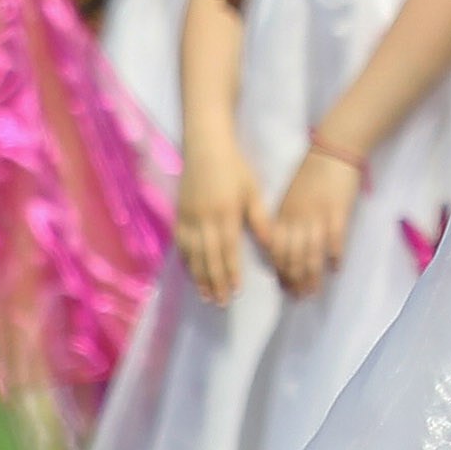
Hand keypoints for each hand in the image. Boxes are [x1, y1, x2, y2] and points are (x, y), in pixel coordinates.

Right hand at [174, 158, 253, 303]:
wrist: (206, 147)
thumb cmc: (235, 168)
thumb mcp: (253, 191)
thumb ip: (260, 220)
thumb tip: (271, 245)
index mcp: (226, 213)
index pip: (228, 249)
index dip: (231, 272)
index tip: (236, 291)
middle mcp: (204, 219)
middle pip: (209, 257)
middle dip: (215, 281)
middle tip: (220, 302)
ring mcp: (188, 217)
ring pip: (193, 254)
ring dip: (199, 277)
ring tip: (206, 296)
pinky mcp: (179, 214)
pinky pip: (181, 244)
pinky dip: (186, 261)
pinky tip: (191, 273)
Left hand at [257, 146, 359, 296]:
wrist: (333, 150)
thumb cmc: (311, 172)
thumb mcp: (290, 197)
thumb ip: (286, 221)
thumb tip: (285, 247)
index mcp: (283, 214)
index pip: (276, 250)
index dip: (279, 271)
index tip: (284, 286)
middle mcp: (296, 219)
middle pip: (292, 257)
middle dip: (294, 280)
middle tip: (300, 296)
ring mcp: (317, 216)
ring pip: (311, 254)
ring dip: (312, 276)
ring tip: (314, 291)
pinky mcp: (337, 212)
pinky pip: (335, 240)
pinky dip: (334, 256)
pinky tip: (336, 268)